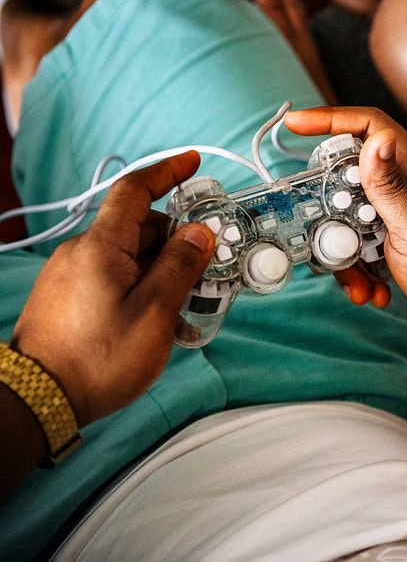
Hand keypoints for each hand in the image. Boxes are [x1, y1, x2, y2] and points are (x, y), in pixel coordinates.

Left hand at [11, 153, 215, 427]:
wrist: (40, 400)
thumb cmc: (99, 359)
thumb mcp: (154, 313)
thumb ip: (181, 266)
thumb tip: (201, 232)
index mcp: (102, 247)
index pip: (135, 191)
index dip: (166, 172)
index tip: (193, 162)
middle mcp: (83, 253)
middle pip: (142, 229)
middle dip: (180, 244)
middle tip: (210, 271)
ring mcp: (72, 275)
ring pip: (131, 257)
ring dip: (164, 272)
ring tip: (185, 310)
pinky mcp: (69, 297)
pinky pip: (115, 278)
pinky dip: (143, 287)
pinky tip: (158, 320)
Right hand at [285, 107, 406, 332]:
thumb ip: (391, 187)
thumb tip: (374, 139)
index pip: (372, 127)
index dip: (331, 120)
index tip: (295, 124)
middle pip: (348, 175)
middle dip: (331, 208)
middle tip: (329, 233)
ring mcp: (398, 211)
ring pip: (348, 215)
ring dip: (344, 250)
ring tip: (360, 280)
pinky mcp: (391, 236)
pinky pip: (357, 242)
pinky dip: (357, 268)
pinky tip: (373, 288)